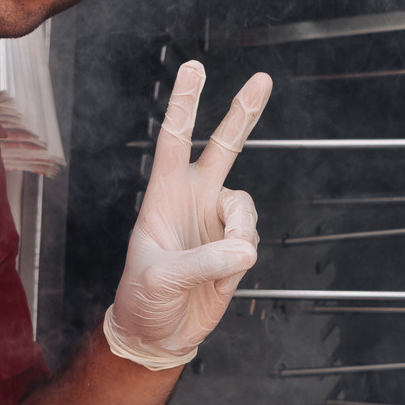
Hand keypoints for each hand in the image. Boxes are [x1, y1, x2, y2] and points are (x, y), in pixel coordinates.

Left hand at [106, 61, 273, 368]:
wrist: (157, 334)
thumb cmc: (143, 299)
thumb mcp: (160, 278)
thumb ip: (203, 261)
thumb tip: (246, 249)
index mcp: (163, 196)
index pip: (173, 140)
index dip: (184, 104)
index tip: (195, 69)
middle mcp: (193, 200)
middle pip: (223, 147)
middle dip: (242, 113)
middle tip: (262, 79)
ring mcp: (216, 223)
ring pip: (245, 208)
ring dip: (239, 234)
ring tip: (222, 262)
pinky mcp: (235, 249)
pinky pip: (250, 241)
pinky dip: (239, 260)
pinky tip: (221, 277)